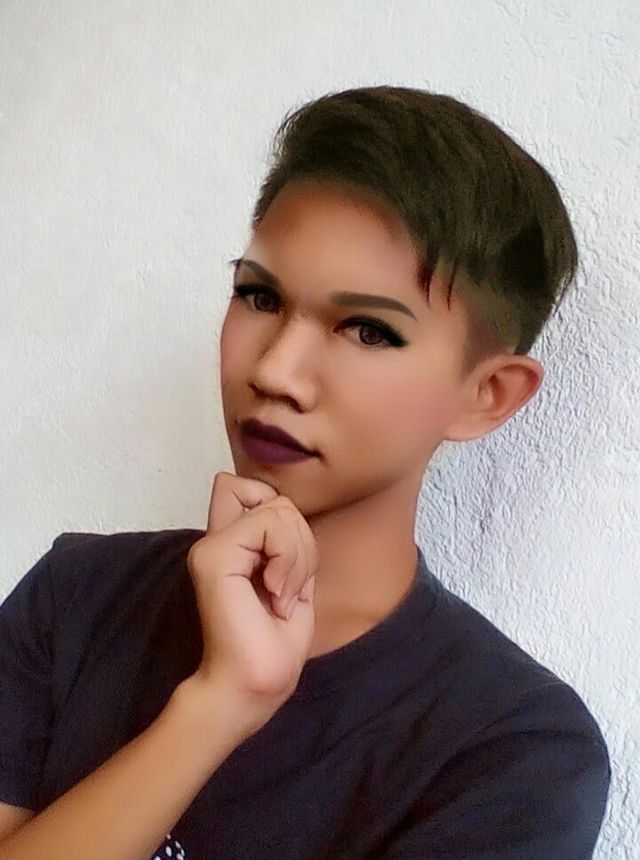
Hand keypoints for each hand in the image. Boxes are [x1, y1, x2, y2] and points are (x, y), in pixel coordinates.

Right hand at [184, 471, 318, 737]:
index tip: (288, 563)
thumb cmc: (274, 642)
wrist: (254, 684)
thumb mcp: (291, 577)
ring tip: (282, 595)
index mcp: (230, 544)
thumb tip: (283, 504)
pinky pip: (270, 525)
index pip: (244, 486)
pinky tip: (276, 595)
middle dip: (301, 539)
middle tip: (289, 586)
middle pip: (275, 498)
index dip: (279, 511)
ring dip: (298, 555)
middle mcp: (215, 539)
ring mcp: (211, 546)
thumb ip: (283, 540)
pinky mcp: (215, 556)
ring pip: (278, 509)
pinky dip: (289, 560)